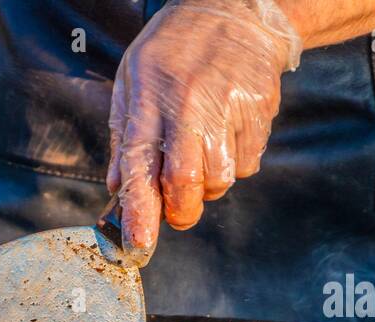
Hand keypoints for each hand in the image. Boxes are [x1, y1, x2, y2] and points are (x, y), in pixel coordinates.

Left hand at [107, 0, 301, 257]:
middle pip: (185, 183)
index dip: (139, 213)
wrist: (234, 8)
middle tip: (177, 213)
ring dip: (209, 186)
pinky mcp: (259, 110)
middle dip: (180, 212)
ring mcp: (228, 107)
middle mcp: (189, 105)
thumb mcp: (132, 82)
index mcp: (148, 100)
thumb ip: (125, 139)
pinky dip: (236, 164)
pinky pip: (248, 163)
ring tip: (202, 155)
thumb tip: (116, 189)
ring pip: (220, 180)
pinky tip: (227, 135)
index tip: (139, 245)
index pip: (140, 167)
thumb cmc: (173, 50)